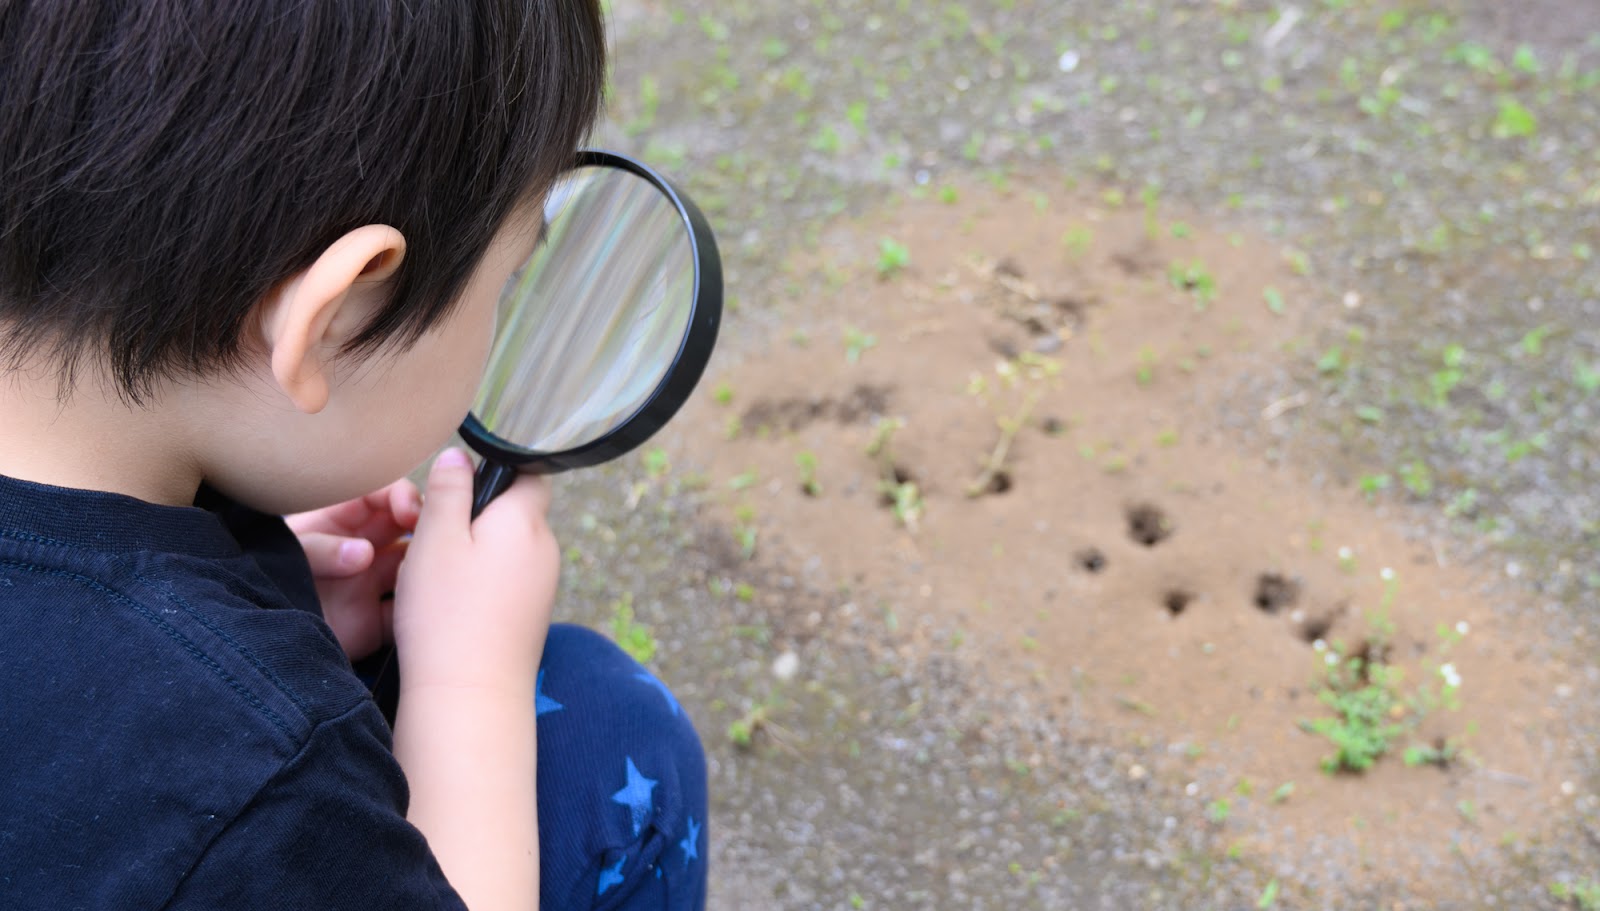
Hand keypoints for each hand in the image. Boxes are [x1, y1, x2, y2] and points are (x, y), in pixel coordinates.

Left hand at [285, 479, 421, 660]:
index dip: (401, 497)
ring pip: (414, 568)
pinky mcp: (377, 623)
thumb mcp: (290, 556)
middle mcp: (362, 549)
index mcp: (339, 523)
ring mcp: (372, 586)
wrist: (259, 646)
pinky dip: (422, 610)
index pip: (380, 496)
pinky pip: (410, 612)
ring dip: (426, 567)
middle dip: (425, 527)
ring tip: (431, 571)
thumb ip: (322, 549)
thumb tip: (363, 553)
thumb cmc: (268, 584)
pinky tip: (425, 608)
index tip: (411, 511)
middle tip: (437, 535)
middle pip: (406, 529)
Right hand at [393, 448, 558, 693]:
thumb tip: (459, 457)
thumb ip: (449, 491)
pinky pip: (509, 581)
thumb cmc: (447, 613)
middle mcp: (545, 548)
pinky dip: (483, 583)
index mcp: (526, 519)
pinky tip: (454, 605)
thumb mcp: (436, 538)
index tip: (459, 488)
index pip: (529, 472)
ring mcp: (544, 584)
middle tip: (436, 536)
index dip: (496, 470)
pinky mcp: (533, 615)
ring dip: (477, 552)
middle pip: (516, 512)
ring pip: (510, 549)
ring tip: (440, 576)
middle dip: (479, 516)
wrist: (469, 694)